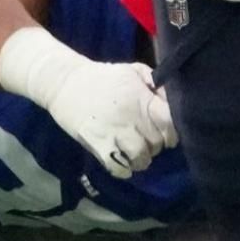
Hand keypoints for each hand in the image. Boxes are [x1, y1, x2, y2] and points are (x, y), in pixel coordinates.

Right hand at [47, 59, 178, 178]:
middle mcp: (131, 117)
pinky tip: (122, 161)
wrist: (65, 82)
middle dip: (156, 146)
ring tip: (136, 153)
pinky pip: (118, 167)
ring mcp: (113, 133)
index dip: (173, 132)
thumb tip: (173, 103)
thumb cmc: (104, 77)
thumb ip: (157, 86)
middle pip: (156, 144)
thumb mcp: (134, 71)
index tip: (168, 133)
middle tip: (148, 141)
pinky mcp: (97, 145)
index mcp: (141, 98)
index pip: (170, 123)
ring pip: (140, 158)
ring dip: (141, 159)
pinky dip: (124, 169)